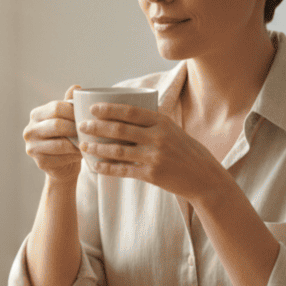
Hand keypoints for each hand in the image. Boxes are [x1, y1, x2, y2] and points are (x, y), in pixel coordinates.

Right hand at [23, 85, 82, 182]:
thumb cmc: (66, 137)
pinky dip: (74, 155)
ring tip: (89, 142)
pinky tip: (82, 153)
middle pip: (57, 124)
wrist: (63, 165)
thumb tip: (76, 87)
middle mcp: (29, 130)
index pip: (56, 107)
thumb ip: (69, 104)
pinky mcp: (40, 162)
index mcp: (36, 114)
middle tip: (91, 130)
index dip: (74, 111)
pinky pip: (62, 157)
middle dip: (76, 128)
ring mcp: (32, 147)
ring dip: (77, 143)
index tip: (88, 115)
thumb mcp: (67, 119)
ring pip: (60, 143)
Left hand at [78, 102, 229, 202]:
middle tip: (81, 126)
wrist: (204, 177)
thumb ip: (151, 123)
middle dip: (96, 127)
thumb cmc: (185, 151)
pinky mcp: (151, 175)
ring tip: (83, 146)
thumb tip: (123, 114)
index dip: (108, 109)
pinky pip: (123, 170)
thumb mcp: (172, 130)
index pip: (129, 111)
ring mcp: (154, 157)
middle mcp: (157, 137)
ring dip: (97, 148)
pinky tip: (95, 166)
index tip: (92, 109)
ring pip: (117, 150)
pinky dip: (107, 168)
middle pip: (119, 129)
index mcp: (162, 122)